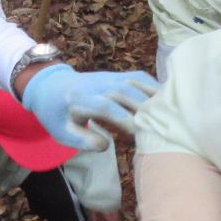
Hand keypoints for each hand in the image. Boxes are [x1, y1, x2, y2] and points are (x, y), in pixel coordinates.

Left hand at [21, 65, 158, 149]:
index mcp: (81, 97)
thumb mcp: (60, 132)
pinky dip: (154, 87)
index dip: (123, 118)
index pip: (106, 105)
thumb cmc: (57, 114)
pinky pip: (140, 77)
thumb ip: (82, 140)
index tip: (138, 134)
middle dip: (144, 108)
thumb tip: (105, 145)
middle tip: (159, 127)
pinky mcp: (118, 75)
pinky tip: (166, 102)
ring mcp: (109, 77)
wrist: (50, 86)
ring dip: (154, 96)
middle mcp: (98, 83)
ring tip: (170, 114)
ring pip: (136, 80)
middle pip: (126, 91)